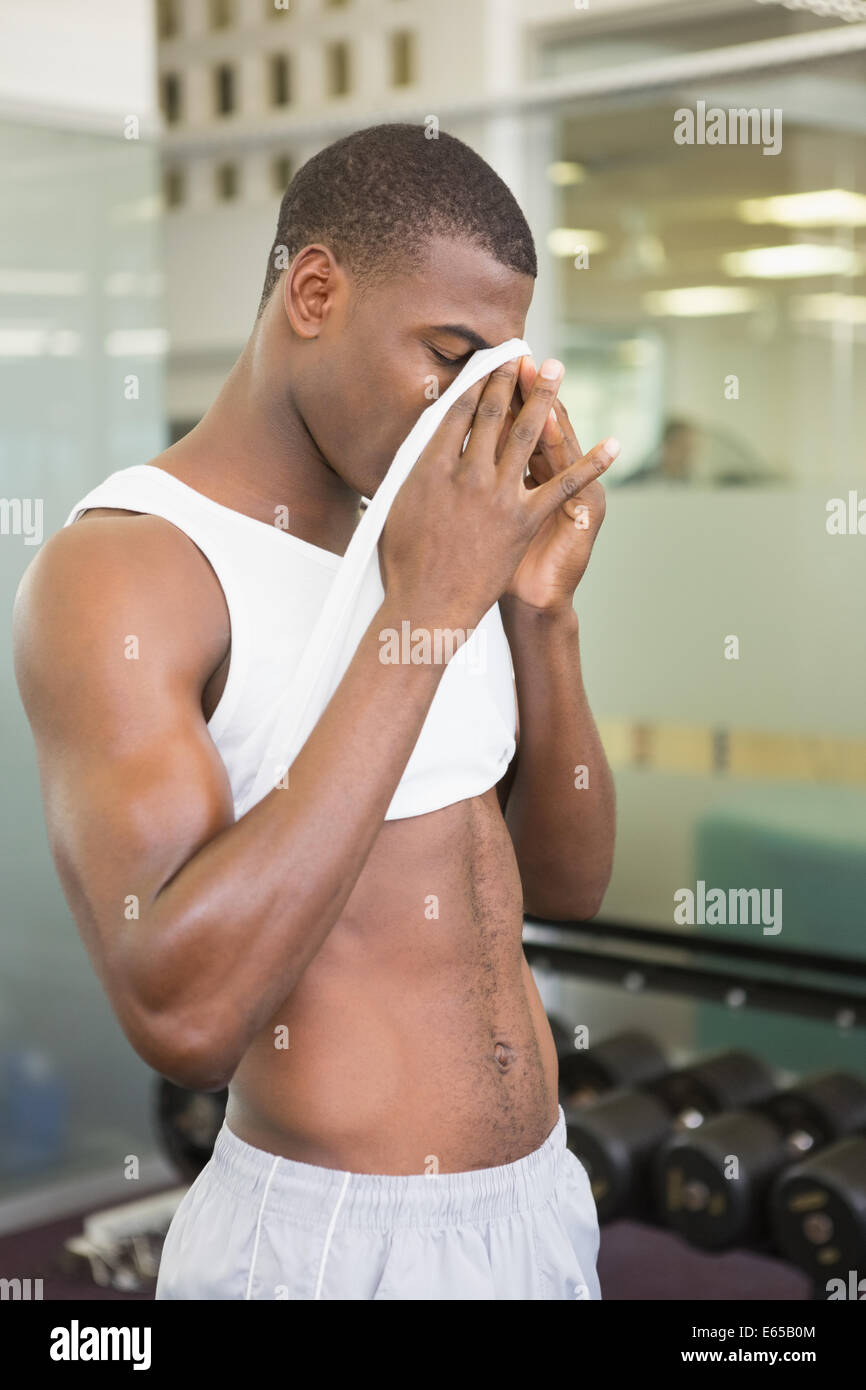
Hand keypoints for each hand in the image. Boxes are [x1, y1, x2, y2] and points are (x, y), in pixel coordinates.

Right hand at [380, 355, 616, 638]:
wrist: (426, 607)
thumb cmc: (402, 564)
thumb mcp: (395, 509)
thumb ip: (410, 475)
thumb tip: (419, 449)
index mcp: (430, 467)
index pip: (456, 413)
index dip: (474, 384)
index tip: (485, 363)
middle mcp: (467, 474)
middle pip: (492, 415)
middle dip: (507, 379)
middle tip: (519, 352)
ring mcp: (499, 496)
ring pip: (526, 435)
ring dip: (543, 398)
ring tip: (554, 369)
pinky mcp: (524, 520)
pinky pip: (563, 486)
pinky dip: (590, 464)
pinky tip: (611, 445)